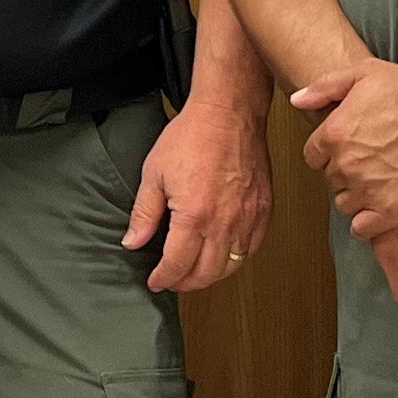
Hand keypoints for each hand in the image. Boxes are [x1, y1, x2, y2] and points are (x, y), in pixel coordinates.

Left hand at [125, 93, 272, 291]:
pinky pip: (252, 248)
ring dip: (211, 275)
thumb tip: (133, 242)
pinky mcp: (264, 211)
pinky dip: (236, 258)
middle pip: (206, 274)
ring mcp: (249, 219)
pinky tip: (223, 253)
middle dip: (186, 283)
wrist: (228, 114)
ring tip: (194, 271)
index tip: (156, 282)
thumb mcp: (154, 173)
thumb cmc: (192, 136)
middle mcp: (225, 223)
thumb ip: (144, 213)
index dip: (164, 278)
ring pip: (232, 266)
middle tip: (172, 280)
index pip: (177, 265)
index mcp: (195, 216)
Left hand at [295, 61, 397, 235]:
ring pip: (345, 203)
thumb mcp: (365, 73)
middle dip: (345, 173)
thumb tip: (296, 100)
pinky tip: (378, 212)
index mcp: (334, 133)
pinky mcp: (393, 211)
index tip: (348, 149)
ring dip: (357, 197)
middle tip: (370, 164)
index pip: (313, 156)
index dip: (329, 152)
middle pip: (331, 179)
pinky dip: (366, 224)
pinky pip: (363, 229)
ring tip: (379, 185)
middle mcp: (347, 165)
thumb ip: (325, 87)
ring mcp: (369, 190)